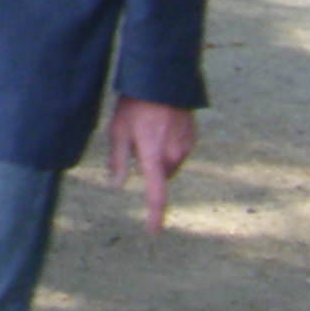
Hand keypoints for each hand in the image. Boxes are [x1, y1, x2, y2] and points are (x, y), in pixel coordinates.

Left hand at [106, 97, 195, 232]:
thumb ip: (117, 160)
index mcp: (154, 157)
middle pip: (160, 176)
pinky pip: (179, 151)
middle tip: (136, 141)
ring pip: (170, 164)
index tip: (154, 232)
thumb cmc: (135, 103)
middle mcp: (174, 156)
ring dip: (160, 156)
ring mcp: (186, 146)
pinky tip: (160, 124)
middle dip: (150, 168)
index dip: (155, 216)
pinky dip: (169, 146)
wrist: (162, 78)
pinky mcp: (193, 137)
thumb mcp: (118, 130)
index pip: (156, 195)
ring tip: (148, 128)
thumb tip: (116, 185)